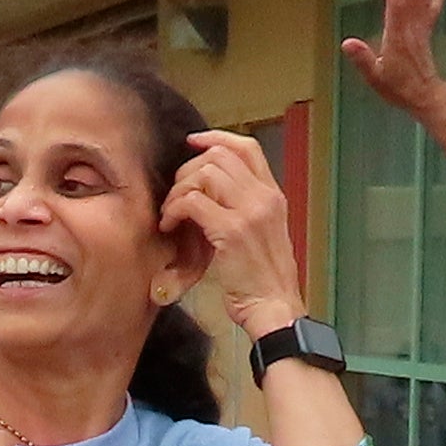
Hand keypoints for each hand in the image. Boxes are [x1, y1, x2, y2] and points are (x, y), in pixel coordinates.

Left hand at [164, 128, 304, 326]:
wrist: (275, 307)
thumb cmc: (263, 279)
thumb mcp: (262, 233)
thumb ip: (244, 207)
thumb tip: (210, 188)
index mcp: (273, 196)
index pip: (247, 148)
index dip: (216, 138)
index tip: (192, 142)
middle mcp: (264, 198)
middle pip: (219, 156)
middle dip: (187, 170)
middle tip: (175, 195)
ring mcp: (250, 212)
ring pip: (204, 173)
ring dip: (178, 190)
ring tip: (171, 213)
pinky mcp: (231, 231)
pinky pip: (192, 202)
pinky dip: (174, 210)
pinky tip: (170, 226)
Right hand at [339, 0, 445, 114]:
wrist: (424, 96)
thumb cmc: (397, 87)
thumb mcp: (375, 77)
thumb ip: (362, 59)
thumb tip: (346, 43)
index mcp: (397, 36)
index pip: (395, 6)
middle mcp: (410, 28)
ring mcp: (420, 28)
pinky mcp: (426, 31)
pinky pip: (433, 8)